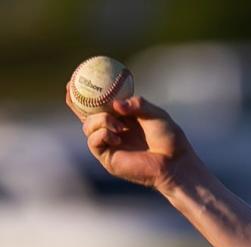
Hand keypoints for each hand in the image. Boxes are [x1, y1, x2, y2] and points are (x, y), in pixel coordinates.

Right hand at [67, 93, 193, 191]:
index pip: (99, 103)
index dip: (86, 91)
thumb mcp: (154, 113)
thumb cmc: (169, 138)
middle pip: (85, 115)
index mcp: (122, 118)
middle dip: (74, 101)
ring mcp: (109, 145)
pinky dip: (102, 134)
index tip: (77, 75)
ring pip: (87, 127)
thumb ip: (137, 104)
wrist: (175, 162)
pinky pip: (94, 142)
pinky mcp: (108, 159)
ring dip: (100, 120)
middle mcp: (113, 131)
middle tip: (71, 89)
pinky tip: (117, 135)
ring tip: (120, 125)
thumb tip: (116, 104)